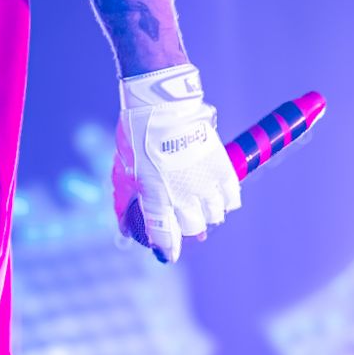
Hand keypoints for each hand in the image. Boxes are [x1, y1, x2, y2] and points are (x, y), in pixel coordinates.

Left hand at [113, 64, 241, 263]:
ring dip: (204, 213)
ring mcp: (205, 183)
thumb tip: (124, 228)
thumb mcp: (122, 170)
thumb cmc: (136, 135)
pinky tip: (212, 192)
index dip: (165, 249)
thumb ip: (123, 202)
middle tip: (177, 214)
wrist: (161, 102)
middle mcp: (184, 196)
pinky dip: (223, 201)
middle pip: (192, 229)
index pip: (166, 239)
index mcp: (157, 198)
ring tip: (195, 200)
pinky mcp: (222, 169)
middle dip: (183, 226)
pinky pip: (231, 199)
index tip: (165, 252)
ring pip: (213, 217)